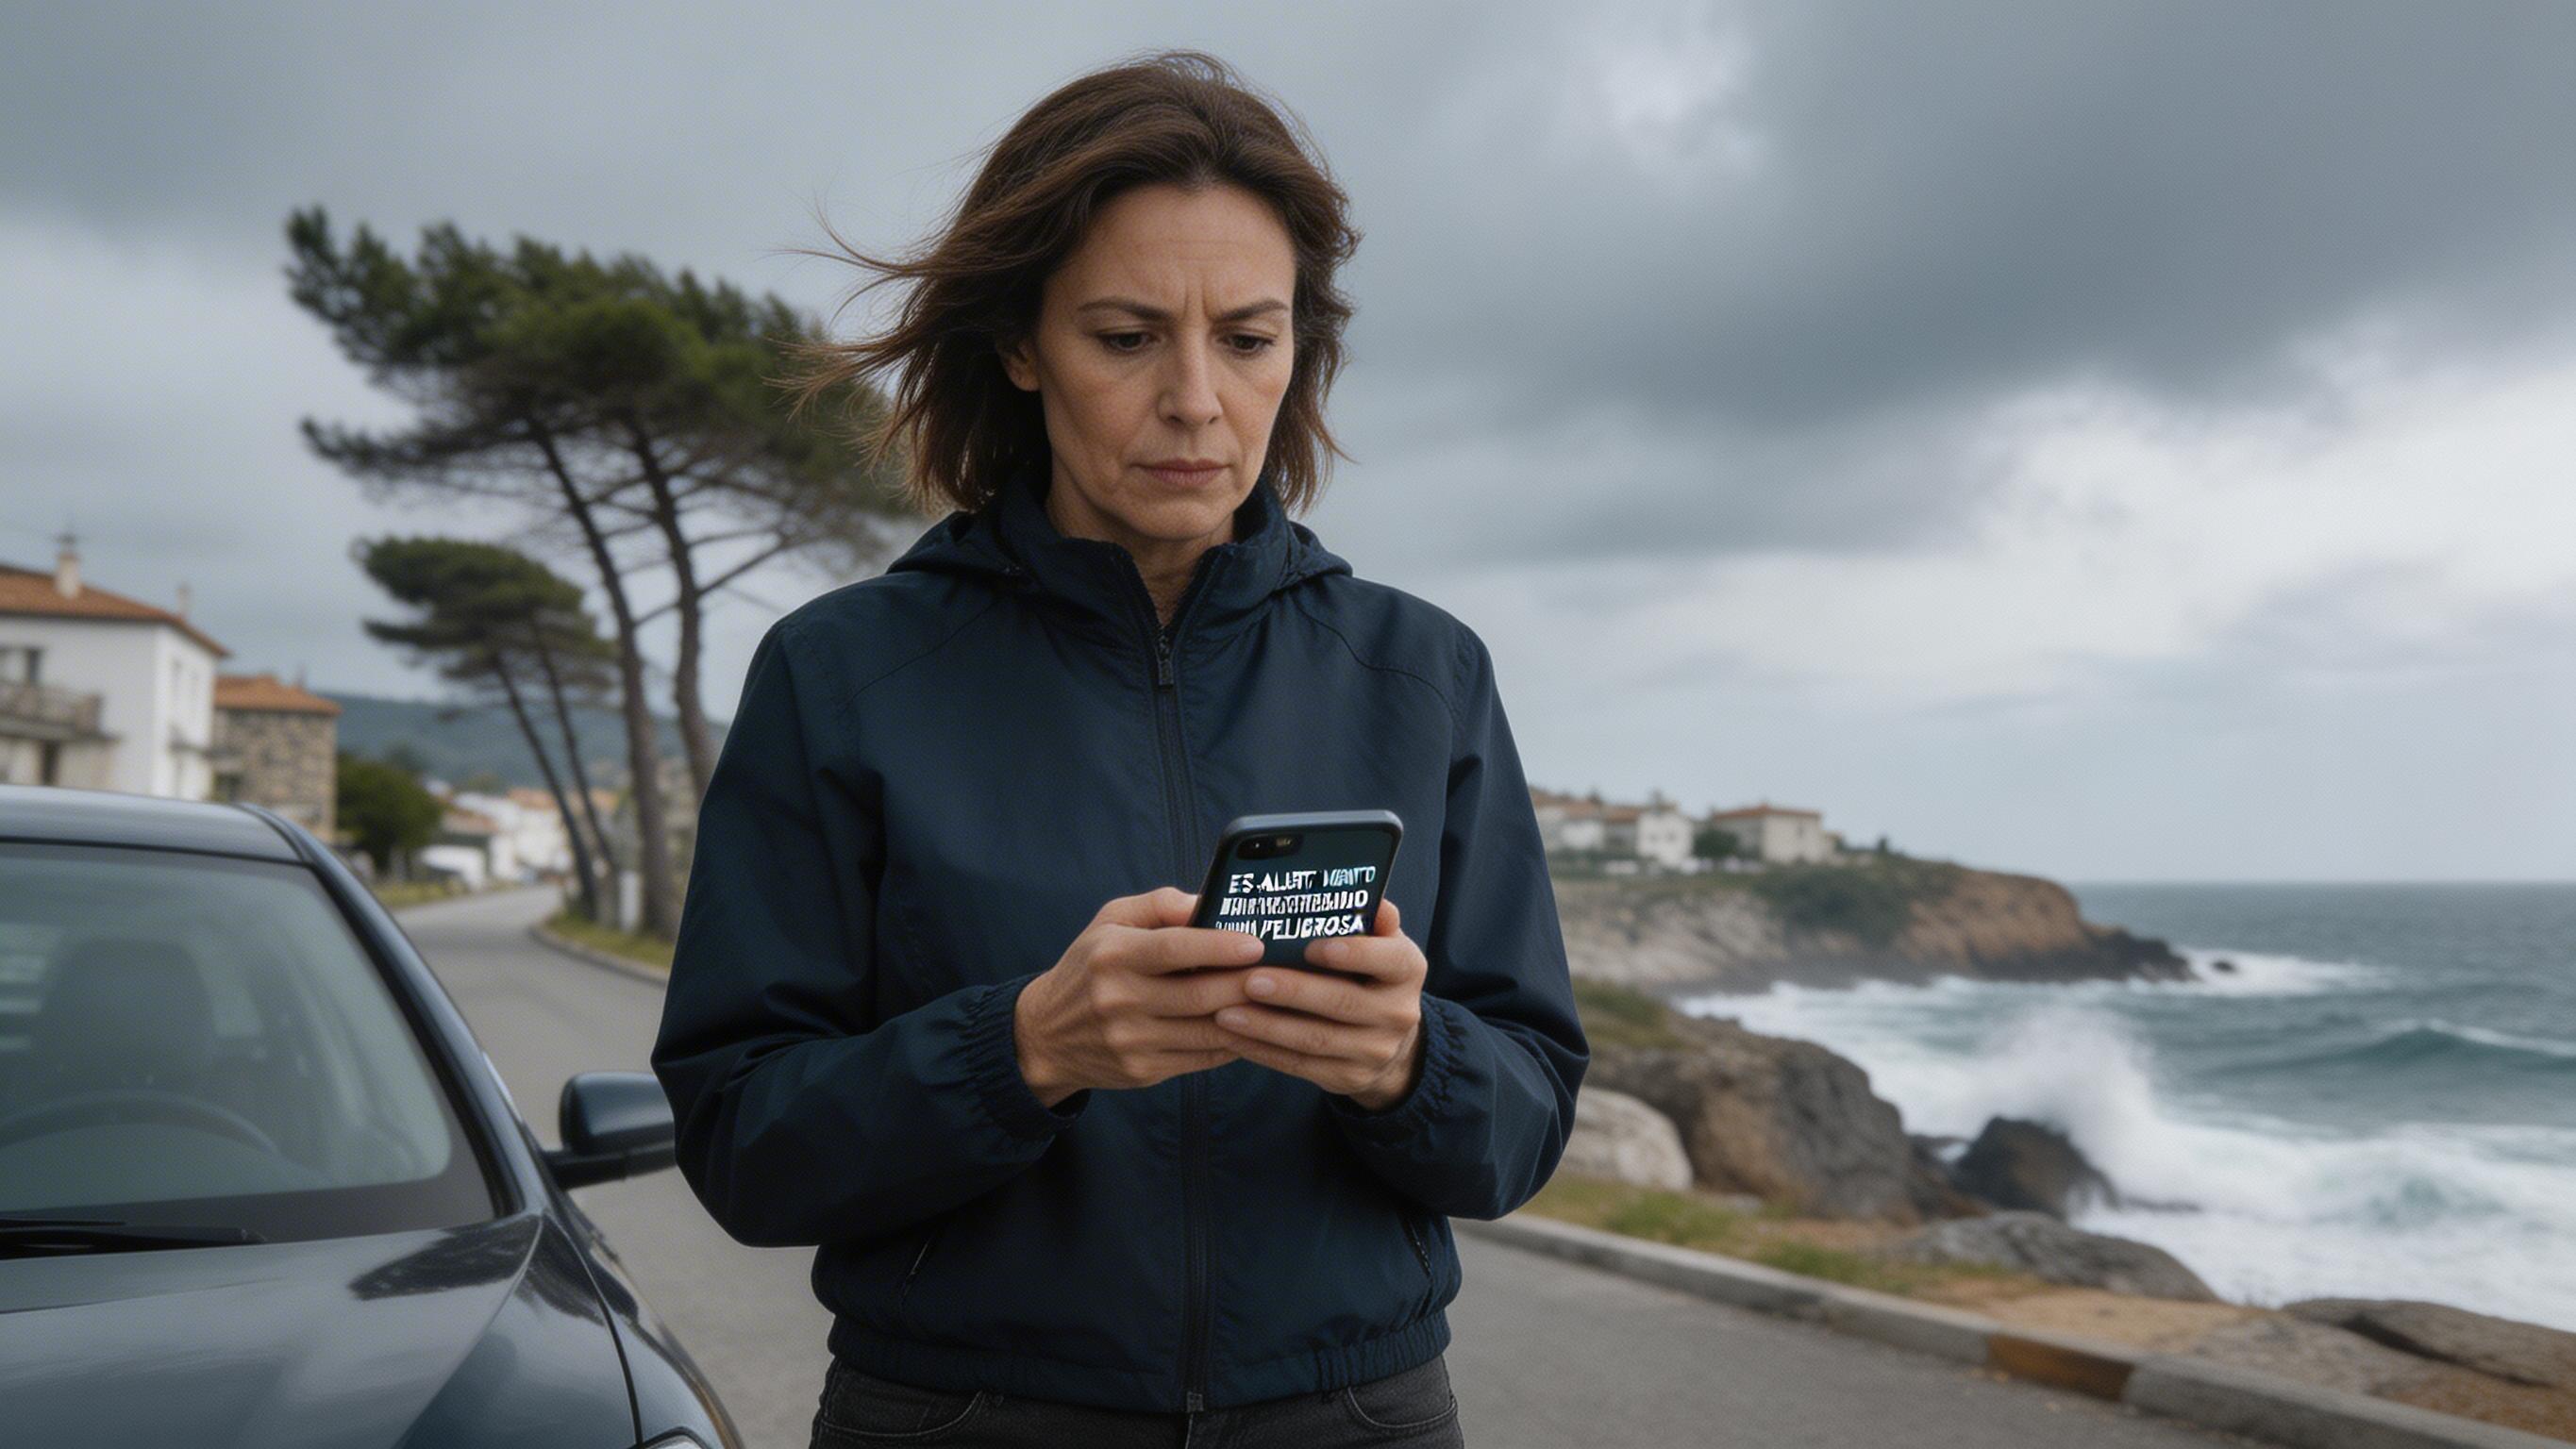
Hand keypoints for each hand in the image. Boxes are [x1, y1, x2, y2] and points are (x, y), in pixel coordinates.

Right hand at [1014, 886, 1266, 1105]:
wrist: (1045, 1035)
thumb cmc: (1088, 967)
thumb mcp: (1110, 921)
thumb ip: (1159, 905)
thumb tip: (1207, 902)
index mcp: (1113, 956)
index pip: (1173, 949)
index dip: (1218, 946)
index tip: (1256, 943)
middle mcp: (1119, 1000)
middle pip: (1199, 995)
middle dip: (1246, 984)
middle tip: (1282, 973)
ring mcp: (1131, 1041)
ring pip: (1206, 1032)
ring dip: (1248, 1018)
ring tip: (1277, 1000)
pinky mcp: (1143, 1071)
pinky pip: (1200, 1059)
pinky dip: (1232, 1044)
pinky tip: (1251, 1028)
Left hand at [1209, 897, 1427, 1112]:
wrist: (1388, 1040)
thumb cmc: (1369, 974)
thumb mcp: (1380, 944)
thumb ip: (1370, 920)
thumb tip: (1370, 899)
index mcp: (1407, 970)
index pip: (1388, 959)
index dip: (1353, 954)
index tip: (1311, 947)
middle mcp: (1398, 1013)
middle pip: (1343, 1003)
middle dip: (1293, 992)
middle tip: (1249, 980)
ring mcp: (1375, 1050)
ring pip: (1316, 1040)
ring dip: (1267, 1026)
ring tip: (1226, 1011)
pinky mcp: (1349, 1077)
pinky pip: (1300, 1065)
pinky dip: (1263, 1050)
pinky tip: (1233, 1036)